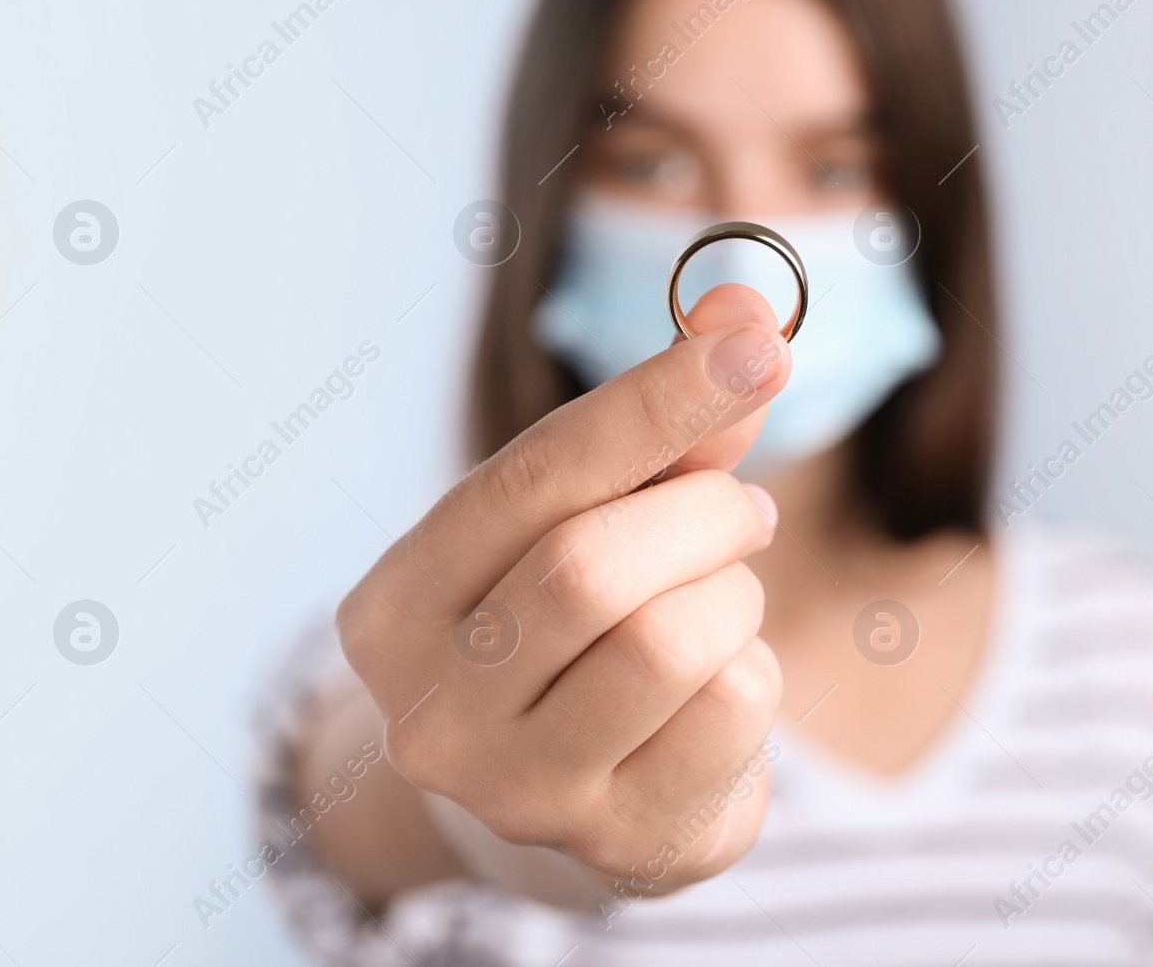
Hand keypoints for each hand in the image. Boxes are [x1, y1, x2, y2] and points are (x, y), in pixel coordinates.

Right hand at [338, 285, 790, 893]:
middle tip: (742, 508)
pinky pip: (733, 710)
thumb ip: (664, 426)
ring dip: (732, 593)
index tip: (755, 345)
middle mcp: (431, 710)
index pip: (526, 482)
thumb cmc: (572, 629)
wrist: (570, 791)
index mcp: (396, 606)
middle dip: (702, 513)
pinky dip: (756, 666)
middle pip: (591, 569)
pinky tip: (721, 677)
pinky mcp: (615, 839)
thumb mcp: (591, 519)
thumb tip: (745, 312)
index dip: (651, 403)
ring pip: (670, 643)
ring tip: (722, 596)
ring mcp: (519, 791)